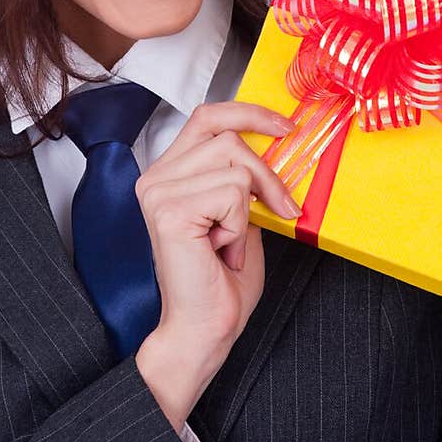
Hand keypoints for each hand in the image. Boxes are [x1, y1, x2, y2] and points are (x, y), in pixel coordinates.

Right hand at [133, 101, 301, 432]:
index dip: (249, 113)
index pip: (207, 116)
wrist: (204, 328)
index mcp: (169, 174)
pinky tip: (220, 250)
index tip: (285, 127)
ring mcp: (158, 191)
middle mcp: (156, 178)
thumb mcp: (241, 216)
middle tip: (277, 210)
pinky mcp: (169, 210)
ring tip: (230, 241)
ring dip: (248, 207)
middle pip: (228, 136)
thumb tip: (279, 147)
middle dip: (266, 174)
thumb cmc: (221, 282)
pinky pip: (232, 192)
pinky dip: (239, 224)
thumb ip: (246, 179)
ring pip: (235, 163)